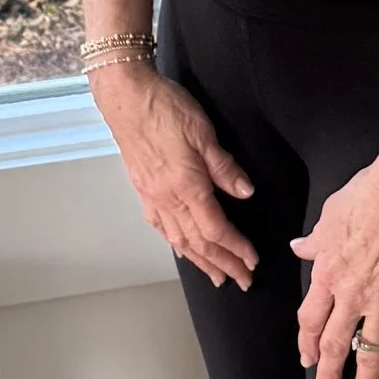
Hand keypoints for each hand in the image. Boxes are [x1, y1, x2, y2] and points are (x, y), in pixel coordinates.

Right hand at [93, 62, 258, 288]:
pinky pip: (161, 227)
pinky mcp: (143, 190)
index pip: (216, 229)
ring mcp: (153, 196)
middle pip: (199, 243)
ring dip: (200, 261)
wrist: (126, 97)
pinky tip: (182, 249)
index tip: (252, 261)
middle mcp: (168, 199)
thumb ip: (224, 166)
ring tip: (216, 277)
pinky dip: (175, 244)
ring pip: (179, 240)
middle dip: (223, 264)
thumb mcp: (203, 132)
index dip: (236, 248)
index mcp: (187, 187)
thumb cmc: (164, 108)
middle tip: (242, 280)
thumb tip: (244, 192)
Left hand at [290, 145, 378, 378]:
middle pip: (335, 343)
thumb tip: (298, 247)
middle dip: (329, 372)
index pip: (310, 318)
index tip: (307, 357)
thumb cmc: (368, 194)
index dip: (307, 340)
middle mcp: (351, 295)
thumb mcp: (330, 215)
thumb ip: (314, 239)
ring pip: (371, 353)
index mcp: (328, 273)